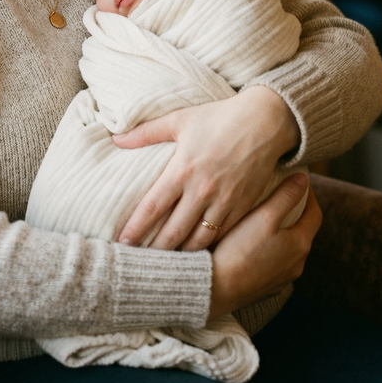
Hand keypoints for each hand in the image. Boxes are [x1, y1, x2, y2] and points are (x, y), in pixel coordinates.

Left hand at [112, 85, 299, 251]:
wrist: (265, 122)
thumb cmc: (219, 117)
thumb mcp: (179, 120)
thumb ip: (145, 132)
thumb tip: (116, 138)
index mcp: (182, 170)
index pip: (152, 207)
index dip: (135, 229)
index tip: (122, 243)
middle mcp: (202, 190)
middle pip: (173, 232)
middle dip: (155, 251)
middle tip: (139, 263)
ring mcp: (224, 202)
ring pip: (198, 241)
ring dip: (181, 255)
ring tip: (166, 265)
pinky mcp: (242, 207)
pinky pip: (221, 236)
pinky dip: (206, 247)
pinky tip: (196, 254)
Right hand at [209, 173, 319, 320]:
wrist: (216, 288)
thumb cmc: (239, 250)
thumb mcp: (264, 216)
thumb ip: (286, 196)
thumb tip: (303, 179)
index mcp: (300, 245)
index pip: (314, 213)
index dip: (308, 195)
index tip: (297, 182)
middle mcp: (297, 265)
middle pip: (301, 232)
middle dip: (294, 214)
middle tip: (279, 197)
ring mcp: (282, 279)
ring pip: (287, 250)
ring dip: (280, 234)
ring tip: (262, 220)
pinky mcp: (266, 288)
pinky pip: (273, 265)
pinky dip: (268, 252)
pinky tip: (250, 246)